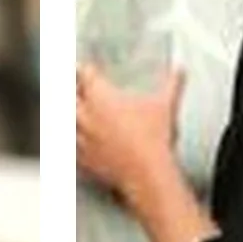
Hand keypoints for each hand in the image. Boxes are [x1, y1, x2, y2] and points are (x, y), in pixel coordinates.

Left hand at [76, 62, 182, 202]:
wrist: (147, 173)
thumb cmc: (153, 137)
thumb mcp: (165, 105)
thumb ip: (172, 83)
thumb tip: (180, 69)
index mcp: (100, 97)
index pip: (83, 74)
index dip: (83, 69)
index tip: (83, 68)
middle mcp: (85, 115)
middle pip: (65, 95)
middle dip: (69, 89)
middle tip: (71, 86)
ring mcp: (80, 137)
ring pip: (62, 120)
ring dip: (66, 113)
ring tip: (70, 111)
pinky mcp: (81, 157)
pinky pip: (68, 144)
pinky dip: (70, 139)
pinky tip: (74, 139)